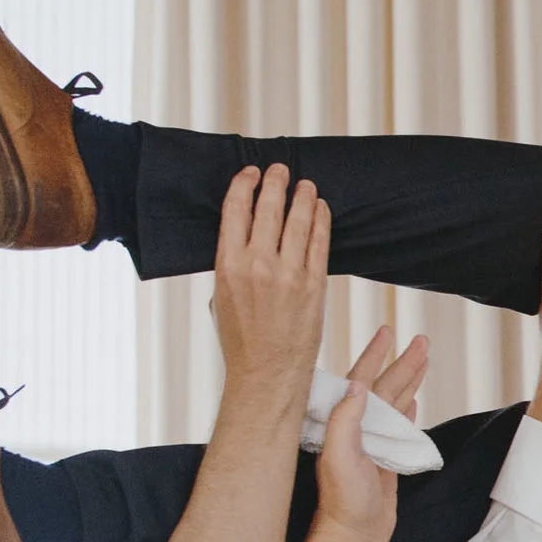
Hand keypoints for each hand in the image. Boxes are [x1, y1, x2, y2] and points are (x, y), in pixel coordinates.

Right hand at [212, 165, 330, 395]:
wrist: (267, 372)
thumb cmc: (241, 339)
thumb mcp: (221, 297)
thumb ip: (230, 265)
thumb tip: (240, 239)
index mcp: (227, 265)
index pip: (235, 211)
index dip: (244, 185)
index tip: (251, 173)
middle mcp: (257, 264)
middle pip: (268, 208)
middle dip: (276, 183)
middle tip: (281, 169)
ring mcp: (288, 273)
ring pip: (297, 220)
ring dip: (302, 197)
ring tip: (305, 185)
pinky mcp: (314, 283)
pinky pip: (319, 241)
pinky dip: (321, 220)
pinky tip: (321, 209)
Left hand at [310, 325, 405, 541]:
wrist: (354, 536)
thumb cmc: (343, 500)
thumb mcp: (339, 456)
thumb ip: (345, 418)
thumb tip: (356, 383)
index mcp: (343, 422)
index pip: (361, 379)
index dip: (375, 355)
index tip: (388, 332)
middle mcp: (356, 428)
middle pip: (384, 385)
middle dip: (403, 362)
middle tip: (422, 340)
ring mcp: (371, 442)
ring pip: (395, 402)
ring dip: (409, 381)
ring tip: (423, 360)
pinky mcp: (384, 458)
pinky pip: (399, 427)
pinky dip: (408, 410)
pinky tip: (414, 399)